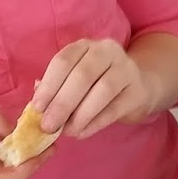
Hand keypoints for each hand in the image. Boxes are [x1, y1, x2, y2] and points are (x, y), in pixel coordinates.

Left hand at [34, 39, 156, 140]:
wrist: (141, 85)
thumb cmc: (99, 82)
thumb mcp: (76, 78)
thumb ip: (56, 87)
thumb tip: (36, 105)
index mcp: (85, 46)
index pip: (64, 61)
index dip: (49, 85)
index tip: (37, 108)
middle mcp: (107, 51)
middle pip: (83, 75)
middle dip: (62, 103)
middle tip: (49, 126)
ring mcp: (126, 69)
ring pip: (103, 90)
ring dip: (80, 114)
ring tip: (67, 131)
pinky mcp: (138, 91)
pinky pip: (115, 108)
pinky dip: (95, 123)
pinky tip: (82, 133)